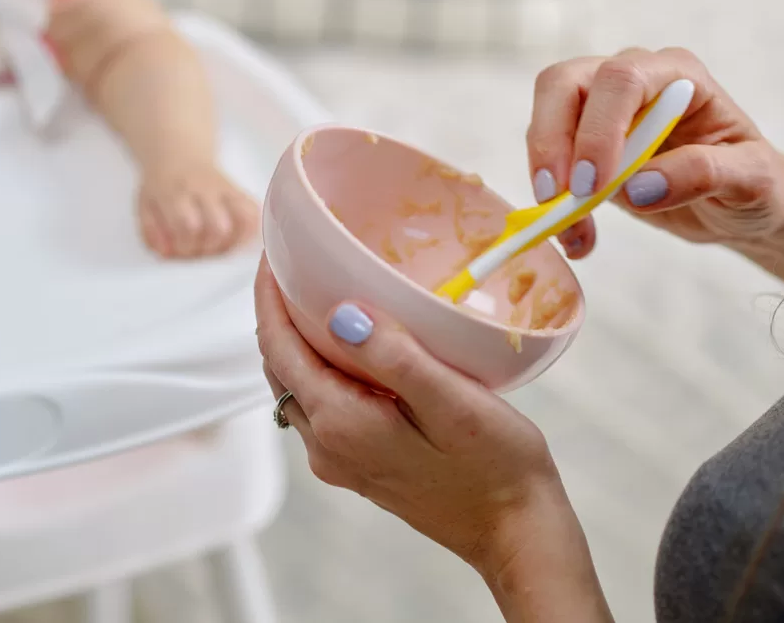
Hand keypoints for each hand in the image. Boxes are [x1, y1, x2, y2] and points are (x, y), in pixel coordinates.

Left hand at [138, 162, 257, 257]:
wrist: (179, 154)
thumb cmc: (161, 185)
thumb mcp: (144, 205)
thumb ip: (151, 231)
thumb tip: (167, 252)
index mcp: (175, 192)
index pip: (187, 226)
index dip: (186, 246)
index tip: (180, 251)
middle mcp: (203, 188)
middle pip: (218, 227)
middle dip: (209, 249)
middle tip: (199, 251)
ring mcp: (224, 188)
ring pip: (242, 219)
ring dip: (231, 243)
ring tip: (217, 247)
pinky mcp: (239, 190)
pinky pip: (254, 211)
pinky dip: (249, 230)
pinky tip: (235, 239)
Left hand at [256, 259, 566, 571]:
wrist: (516, 532)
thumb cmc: (495, 468)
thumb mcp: (451, 402)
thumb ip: (393, 357)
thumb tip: (340, 315)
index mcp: (339, 423)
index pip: (278, 345)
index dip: (267, 294)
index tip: (272, 251)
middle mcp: (327, 445)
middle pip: (279, 365)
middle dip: (277, 311)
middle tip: (294, 262)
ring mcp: (340, 458)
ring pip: (298, 384)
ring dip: (299, 339)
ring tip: (319, 292)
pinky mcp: (359, 463)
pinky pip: (323, 402)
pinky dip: (323, 366)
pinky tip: (355, 343)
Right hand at [528, 47, 783, 257]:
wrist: (741, 205)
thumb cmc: (757, 183)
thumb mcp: (752, 180)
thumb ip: (704, 173)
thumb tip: (638, 186)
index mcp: (677, 75)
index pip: (620, 79)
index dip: (598, 128)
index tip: (593, 186)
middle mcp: (632, 79)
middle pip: (563, 83)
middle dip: (551, 141)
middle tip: (555, 197)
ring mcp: (602, 109)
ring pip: (546, 119)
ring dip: (546, 176)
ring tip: (571, 229)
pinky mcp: (583, 144)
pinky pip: (550, 162)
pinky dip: (553, 203)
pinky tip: (579, 237)